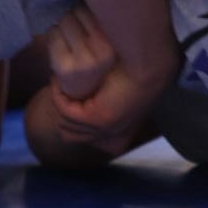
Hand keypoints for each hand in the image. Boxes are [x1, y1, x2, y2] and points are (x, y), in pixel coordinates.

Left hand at [46, 6, 116, 99]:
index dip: (87, 12)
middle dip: (75, 17)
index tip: (90, 24)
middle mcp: (103, 50)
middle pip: (77, 11)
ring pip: (64, 20)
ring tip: (72, 42)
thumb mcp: (107, 34)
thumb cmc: (95, 53)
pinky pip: (53, 34)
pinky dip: (54, 37)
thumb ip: (102, 14)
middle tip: (80, 34)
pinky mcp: (65, 67)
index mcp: (117, 40)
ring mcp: (84, 60)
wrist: (86, 90)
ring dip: (64, 26)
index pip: (93, 6)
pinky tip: (63, 50)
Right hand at [50, 60, 164, 149]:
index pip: (87, 141)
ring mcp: (103, 131)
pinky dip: (58, 95)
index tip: (76, 99)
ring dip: (62, 103)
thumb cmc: (138, 78)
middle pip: (70, 135)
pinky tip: (59, 80)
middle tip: (67, 91)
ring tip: (63, 83)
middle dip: (67, 113)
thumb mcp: (122, 99)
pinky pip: (64, 109)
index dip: (77, 119)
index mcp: (119, 141)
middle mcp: (111, 140)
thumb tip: (83, 105)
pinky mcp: (95, 118)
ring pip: (65, 123)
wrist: (148, 66)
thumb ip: (106, 108)